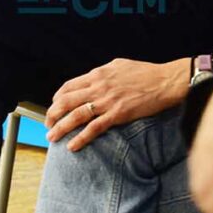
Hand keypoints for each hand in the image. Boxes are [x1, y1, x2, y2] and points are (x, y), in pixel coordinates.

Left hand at [44, 58, 185, 150]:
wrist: (165, 81)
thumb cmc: (145, 73)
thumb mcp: (119, 65)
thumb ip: (103, 73)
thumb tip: (93, 79)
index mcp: (98, 74)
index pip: (68, 86)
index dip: (57, 98)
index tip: (53, 107)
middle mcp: (99, 86)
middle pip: (66, 101)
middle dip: (52, 114)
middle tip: (47, 125)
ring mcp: (107, 101)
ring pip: (76, 115)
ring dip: (61, 127)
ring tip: (52, 137)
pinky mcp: (118, 114)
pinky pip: (94, 128)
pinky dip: (81, 138)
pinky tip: (72, 146)